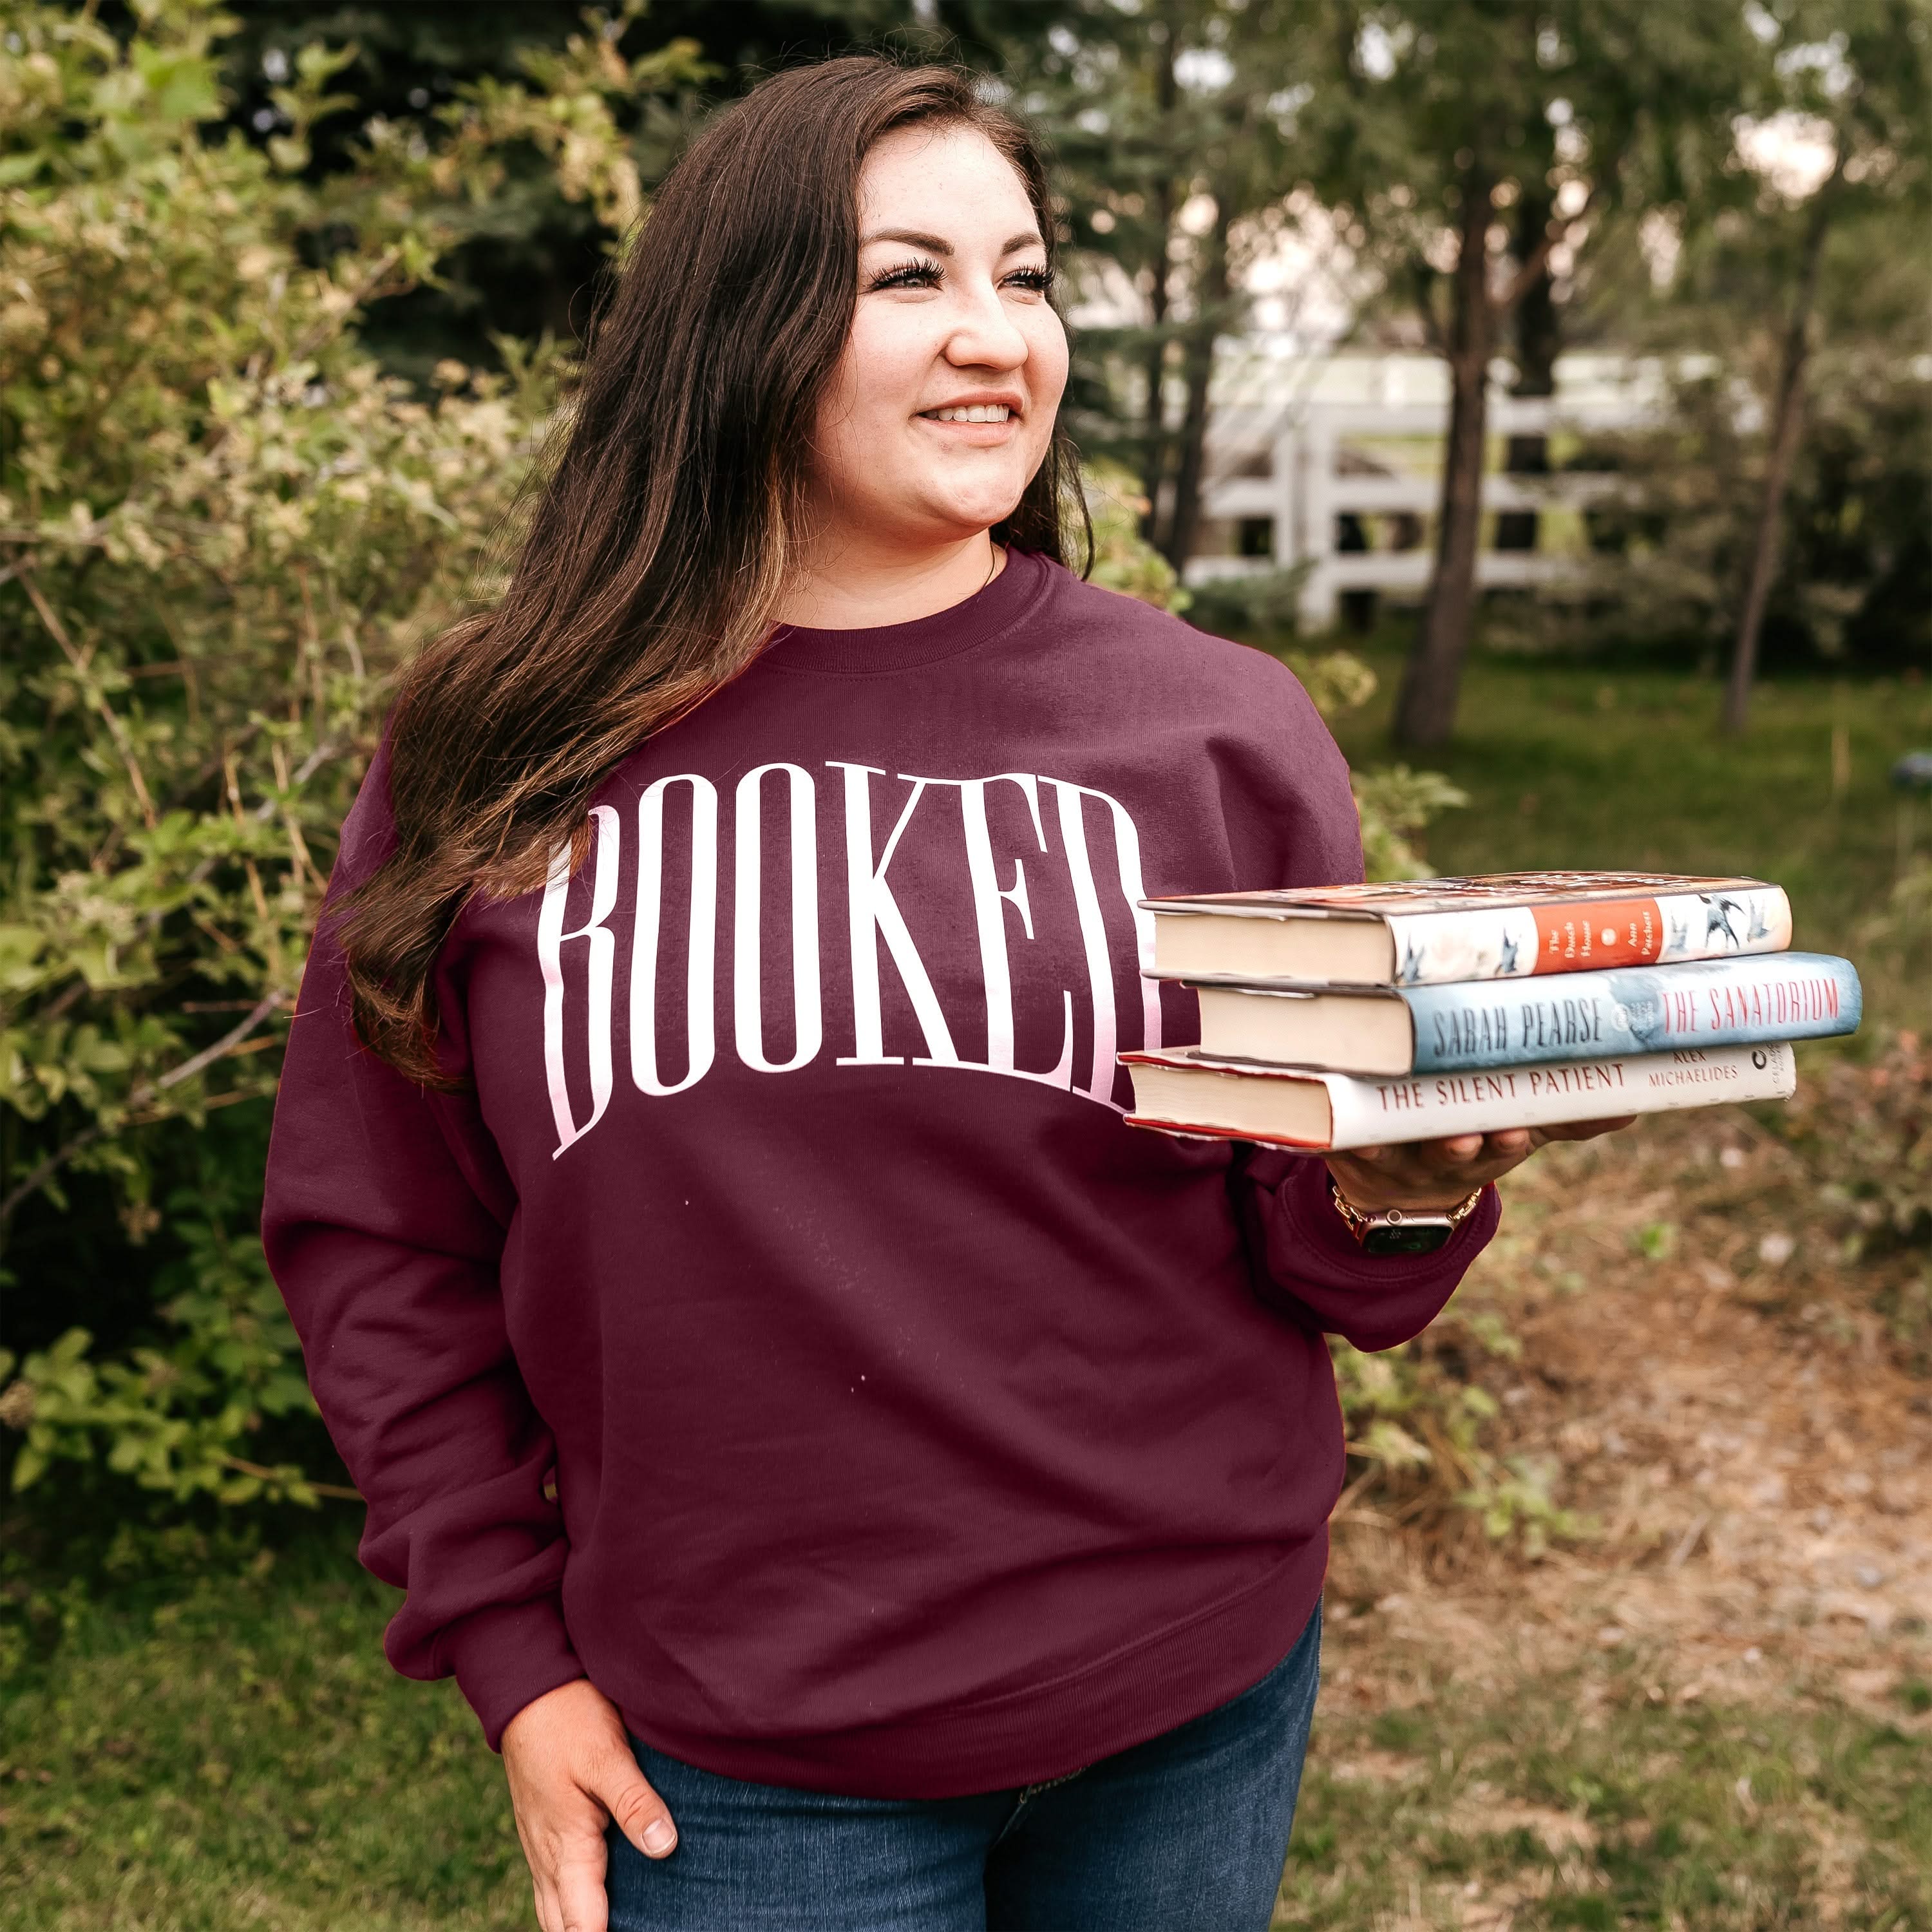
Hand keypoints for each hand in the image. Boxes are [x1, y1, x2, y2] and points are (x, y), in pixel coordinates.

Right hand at [502, 1678, 677, 1931]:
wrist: (526, 1689)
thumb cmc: (568, 1719)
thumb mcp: (607, 1755)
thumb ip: (634, 1802)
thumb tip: (664, 1847)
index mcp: (566, 1846)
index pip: (581, 1924)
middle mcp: (547, 1855)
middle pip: (564, 1926)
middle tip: (636, 1929)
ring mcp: (540, 1845)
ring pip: (554, 1909)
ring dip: (578, 1924)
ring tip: (619, 1924)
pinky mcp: (542, 1830)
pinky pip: (552, 1885)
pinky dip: (571, 1904)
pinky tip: (599, 1899)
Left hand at [1323, 1116, 1636, 1213]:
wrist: (1395, 1199)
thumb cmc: (1468, 1143)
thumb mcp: (1520, 1129)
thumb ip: (1568, 1115)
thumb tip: (1638, 1104)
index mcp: (1486, 1148)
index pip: (1505, 1145)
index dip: (1510, 1140)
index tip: (1517, 1130)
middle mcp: (1440, 1158)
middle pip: (1456, 1153)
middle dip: (1467, 1145)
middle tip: (1477, 1133)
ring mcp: (1397, 1156)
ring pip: (1405, 1148)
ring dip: (1410, 1142)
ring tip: (1416, 1128)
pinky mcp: (1350, 1150)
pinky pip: (1345, 1143)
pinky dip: (1345, 1137)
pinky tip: (1343, 1127)